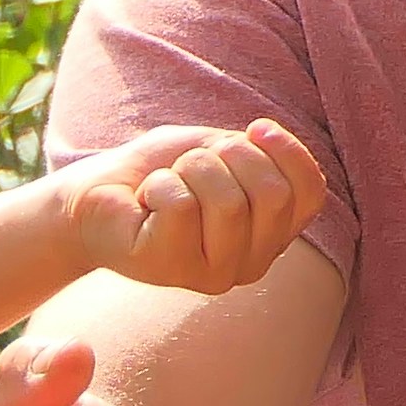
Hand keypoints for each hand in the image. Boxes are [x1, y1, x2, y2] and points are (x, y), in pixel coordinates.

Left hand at [59, 118, 328, 296]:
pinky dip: (159, 184)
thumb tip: (264, 133)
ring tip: (167, 183)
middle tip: (194, 162)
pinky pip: (181, 206)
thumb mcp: (221, 149)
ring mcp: (213, 275)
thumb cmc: (161, 170)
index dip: (285, 149)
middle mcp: (252, 264)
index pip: (309, 190)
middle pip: (273, 195)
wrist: (95, 192)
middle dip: (230, 156)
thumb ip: (256, 150)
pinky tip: (145, 202)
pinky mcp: (170, 270)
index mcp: (273, 236)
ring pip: (227, 202)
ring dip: (190, 169)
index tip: (251, 130)